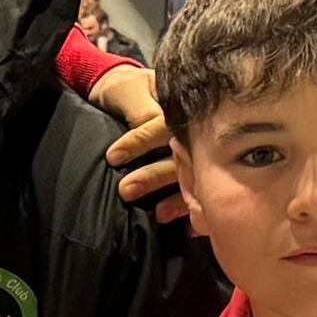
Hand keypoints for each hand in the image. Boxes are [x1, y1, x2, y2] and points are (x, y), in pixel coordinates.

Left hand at [91, 62, 184, 222]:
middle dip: (156, 176)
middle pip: (181, 154)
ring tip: (158, 215)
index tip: (114, 157)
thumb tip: (147, 123)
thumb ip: (138, 108)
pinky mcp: (197, 168)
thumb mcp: (128, 90)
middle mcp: (196, 128)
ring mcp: (200, 149)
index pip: (162, 126)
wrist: (128, 88)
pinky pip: (202, 189)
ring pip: (192, 175)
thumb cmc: (126, 88)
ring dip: (178, 197)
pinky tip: (192, 228)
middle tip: (127, 191)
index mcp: (180, 105)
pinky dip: (197, 208)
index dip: (140, 142)